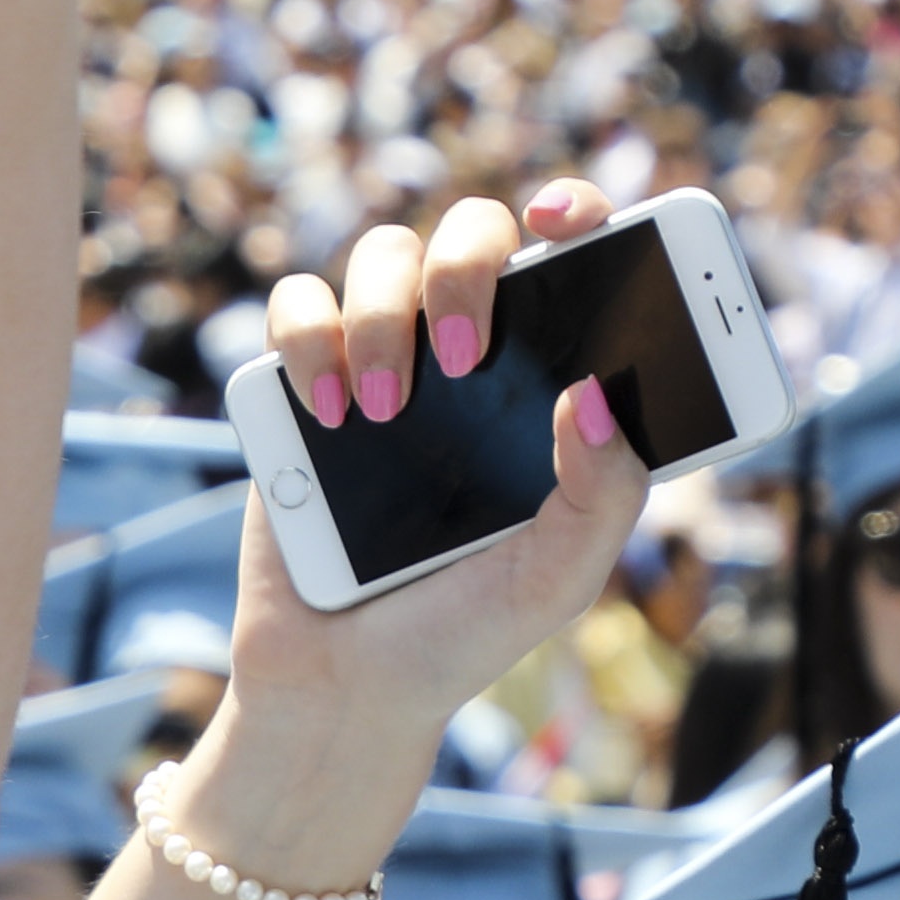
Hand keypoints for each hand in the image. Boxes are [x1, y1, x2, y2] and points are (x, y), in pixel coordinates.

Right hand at [179, 183, 654, 877]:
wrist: (342, 687)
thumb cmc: (461, 631)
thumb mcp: (558, 579)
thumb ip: (603, 496)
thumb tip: (599, 392)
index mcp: (544, 383)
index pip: (571, 261)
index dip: (578, 213)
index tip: (568, 221)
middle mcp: (465, 355)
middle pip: (470, 231)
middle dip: (468, 265)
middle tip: (471, 352)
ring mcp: (378, 360)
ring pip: (380, 253)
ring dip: (385, 313)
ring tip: (383, 409)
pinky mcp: (300, 386)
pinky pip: (296, 307)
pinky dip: (310, 336)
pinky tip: (329, 409)